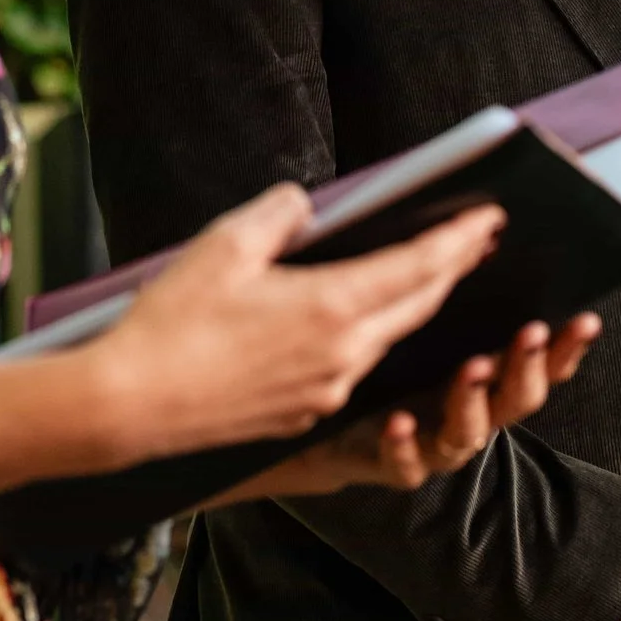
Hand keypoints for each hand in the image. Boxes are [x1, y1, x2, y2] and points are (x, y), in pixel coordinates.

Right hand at [88, 185, 505, 463]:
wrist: (130, 406)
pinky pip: (354, 368)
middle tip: (475, 238)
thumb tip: (307, 206)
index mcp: (330, 305)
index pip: (420, 267)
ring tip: (426, 272)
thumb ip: (277, 213)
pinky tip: (356, 321)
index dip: (460, 240)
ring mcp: (327, 390)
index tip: (490, 216)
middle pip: (418, 305)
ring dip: (414, 303)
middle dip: (452, 269)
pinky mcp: (304, 414)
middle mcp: (343, 353)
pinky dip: (370, 336)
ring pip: (387, 338)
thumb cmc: (171, 322)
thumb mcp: (224, 244)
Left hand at [238, 313, 603, 498]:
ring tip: (472, 367)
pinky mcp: (389, 463)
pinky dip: (405, 444)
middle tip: (533, 332)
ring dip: (474, 400)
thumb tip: (473, 229)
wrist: (320, 426)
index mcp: (481, 371)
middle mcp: (466, 410)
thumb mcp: (413, 314)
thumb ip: (443, 280)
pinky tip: (398, 420)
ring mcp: (432, 441)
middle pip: (517, 398)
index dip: (567, 346)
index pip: (538, 360)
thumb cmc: (375, 359)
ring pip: (468, 433)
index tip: (586, 317)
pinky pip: (404, 463)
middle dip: (530, 365)